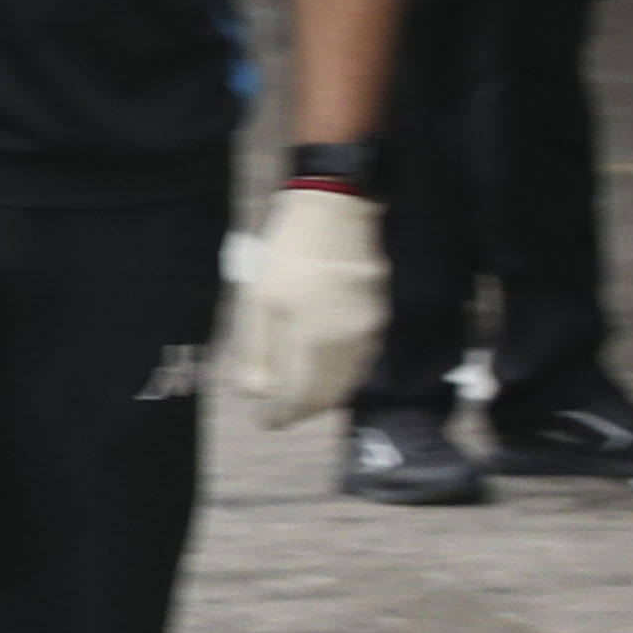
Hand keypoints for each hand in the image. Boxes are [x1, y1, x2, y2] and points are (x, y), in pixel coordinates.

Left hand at [225, 185, 385, 429]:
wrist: (337, 210)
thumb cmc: (289, 254)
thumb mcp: (258, 302)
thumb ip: (256, 352)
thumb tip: (253, 391)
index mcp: (319, 342)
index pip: (303, 397)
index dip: (283, 414)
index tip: (265, 422)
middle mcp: (352, 342)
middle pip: (331, 393)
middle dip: (305, 408)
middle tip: (280, 414)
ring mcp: (371, 328)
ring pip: (350, 378)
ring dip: (325, 393)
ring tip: (299, 395)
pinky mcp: (379, 313)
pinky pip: (361, 358)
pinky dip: (341, 372)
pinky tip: (323, 367)